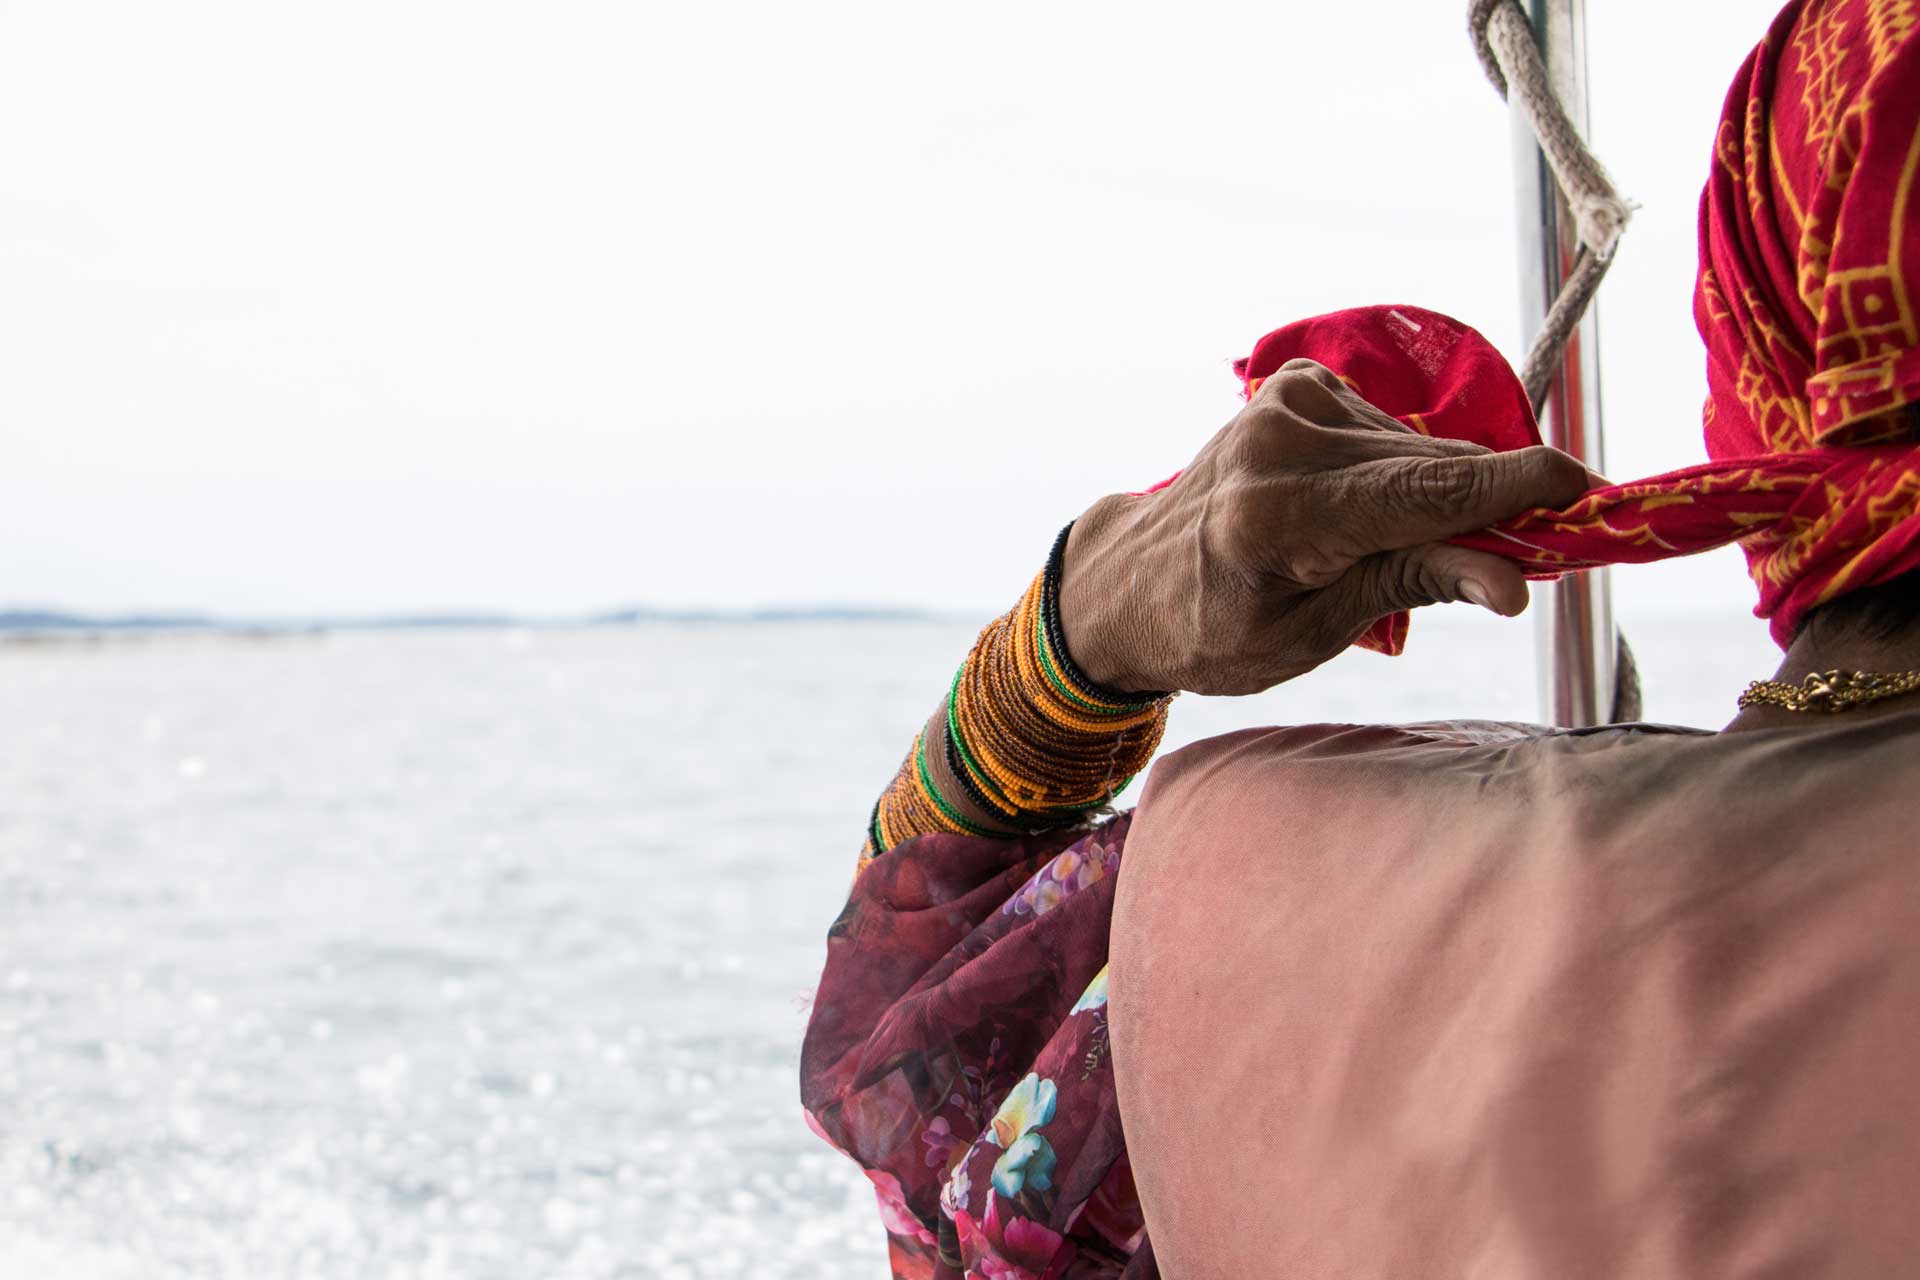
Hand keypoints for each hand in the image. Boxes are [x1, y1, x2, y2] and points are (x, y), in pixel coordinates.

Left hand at [1060, 359, 1591, 696]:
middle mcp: (1282, 443)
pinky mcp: (1296, 387)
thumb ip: (1410, 587)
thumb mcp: (1312, 634)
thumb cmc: (1218, 627)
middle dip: (1497, 508)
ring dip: (1442, 495)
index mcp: (1278, 518)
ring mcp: (1286, 405)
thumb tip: (1515, 581)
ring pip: (1422, 448)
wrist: (1135, 579)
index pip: (1425, 494)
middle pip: (1436, 467)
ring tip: (1396, 549)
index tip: (1589, 493)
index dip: (1517, 492)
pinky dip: (1405, 470)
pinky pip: (1392, 431)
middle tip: (1526, 558)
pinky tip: (1368, 508)